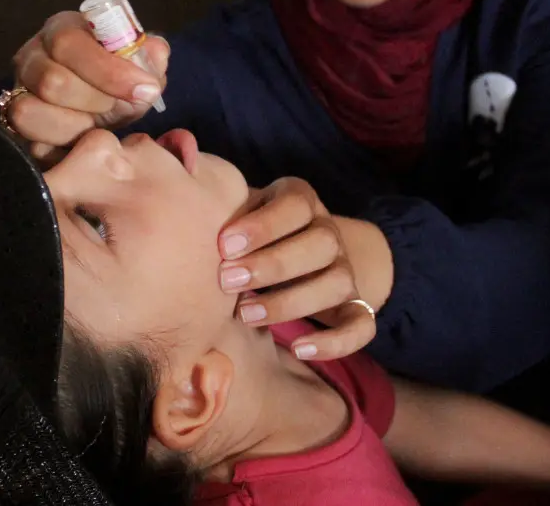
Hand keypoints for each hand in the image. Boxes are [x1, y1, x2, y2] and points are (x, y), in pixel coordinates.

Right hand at [8, 11, 170, 162]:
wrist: (101, 107)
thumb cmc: (119, 78)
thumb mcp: (141, 64)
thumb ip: (151, 55)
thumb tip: (154, 53)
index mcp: (61, 30)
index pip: (69, 44)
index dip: (109, 71)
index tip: (145, 89)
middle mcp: (31, 57)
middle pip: (51, 82)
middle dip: (96, 101)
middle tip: (117, 106)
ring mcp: (17, 92)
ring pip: (30, 113)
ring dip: (75, 126)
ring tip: (97, 125)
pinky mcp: (16, 129)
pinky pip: (31, 144)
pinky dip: (63, 149)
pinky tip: (84, 142)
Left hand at [217, 177, 376, 361]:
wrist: (289, 251)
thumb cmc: (247, 234)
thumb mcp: (236, 213)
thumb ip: (219, 210)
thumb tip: (189, 200)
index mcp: (302, 202)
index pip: (296, 205)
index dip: (263, 225)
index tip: (224, 245)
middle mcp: (329, 234)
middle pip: (322, 242)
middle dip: (273, 265)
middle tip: (227, 281)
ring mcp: (346, 270)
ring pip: (338, 283)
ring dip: (291, 302)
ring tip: (245, 315)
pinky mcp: (353, 306)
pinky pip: (361, 325)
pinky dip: (335, 341)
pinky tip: (298, 349)